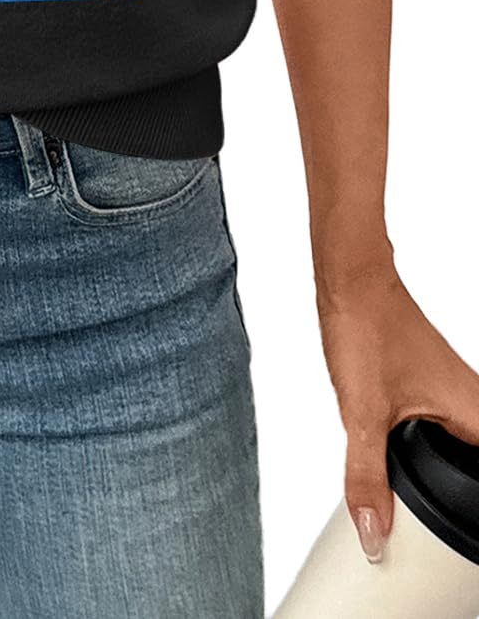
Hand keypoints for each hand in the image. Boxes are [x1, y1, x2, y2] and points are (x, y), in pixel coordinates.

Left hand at [318, 261, 478, 563]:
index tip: (468, 536)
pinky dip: (442, 457)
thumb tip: (373, 536)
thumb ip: (367, 477)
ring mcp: (459, 395)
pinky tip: (420, 470)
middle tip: (457, 538)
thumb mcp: (363, 414)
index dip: (477, 507)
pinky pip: (452, 434)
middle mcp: (476, 404)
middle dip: (470, 500)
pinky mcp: (436, 388)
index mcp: (477, 415)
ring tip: (441, 513)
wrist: (352, 280)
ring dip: (458, 480)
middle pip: (478, 469)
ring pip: (468, 451)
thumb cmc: (367, 328)